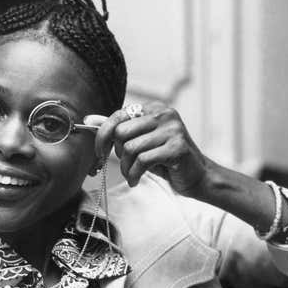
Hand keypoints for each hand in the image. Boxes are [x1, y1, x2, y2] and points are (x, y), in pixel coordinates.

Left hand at [85, 102, 208, 196]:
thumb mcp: (142, 142)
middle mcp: (164, 114)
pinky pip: (143, 160)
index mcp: (154, 108)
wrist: (198, 176)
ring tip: (132, 175)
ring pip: (131, 148)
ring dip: (126, 168)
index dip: (103, 135)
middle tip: (126, 165)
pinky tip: (136, 180)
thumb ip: (119, 130)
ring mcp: (172, 129)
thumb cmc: (166, 160)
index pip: (119, 115)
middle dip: (118, 153)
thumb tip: (89, 120)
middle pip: (122, 132)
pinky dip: (134, 173)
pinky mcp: (177, 147)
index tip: (98, 151)